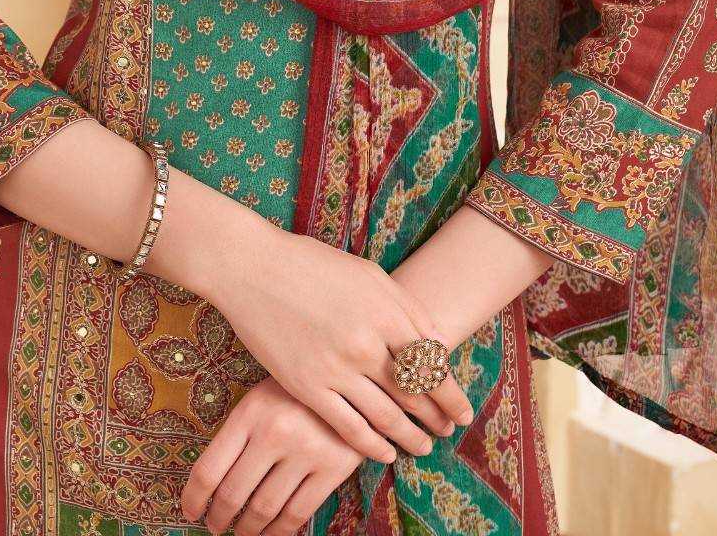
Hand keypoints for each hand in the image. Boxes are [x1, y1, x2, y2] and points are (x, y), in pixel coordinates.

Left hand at [181, 376, 450, 534]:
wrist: (352, 370)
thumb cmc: (297, 388)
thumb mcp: (261, 397)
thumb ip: (238, 435)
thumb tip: (209, 483)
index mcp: (250, 411)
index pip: (210, 469)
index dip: (194, 498)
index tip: (190, 512)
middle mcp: (275, 432)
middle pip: (234, 494)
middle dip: (220, 518)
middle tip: (216, 526)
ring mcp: (306, 451)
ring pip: (265, 508)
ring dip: (248, 529)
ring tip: (242, 532)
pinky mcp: (334, 467)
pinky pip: (299, 513)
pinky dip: (280, 531)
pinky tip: (271, 533)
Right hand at [207, 223, 473, 463]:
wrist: (253, 268)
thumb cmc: (314, 265)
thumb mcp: (370, 275)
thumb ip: (407, 309)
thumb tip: (440, 347)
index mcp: (386, 312)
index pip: (432, 366)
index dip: (452, 396)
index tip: (463, 413)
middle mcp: (366, 344)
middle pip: (414, 395)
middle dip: (437, 419)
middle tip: (447, 432)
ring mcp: (335, 369)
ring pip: (386, 418)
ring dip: (410, 438)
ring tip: (423, 447)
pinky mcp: (306, 387)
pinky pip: (348, 428)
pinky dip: (372, 446)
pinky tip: (384, 452)